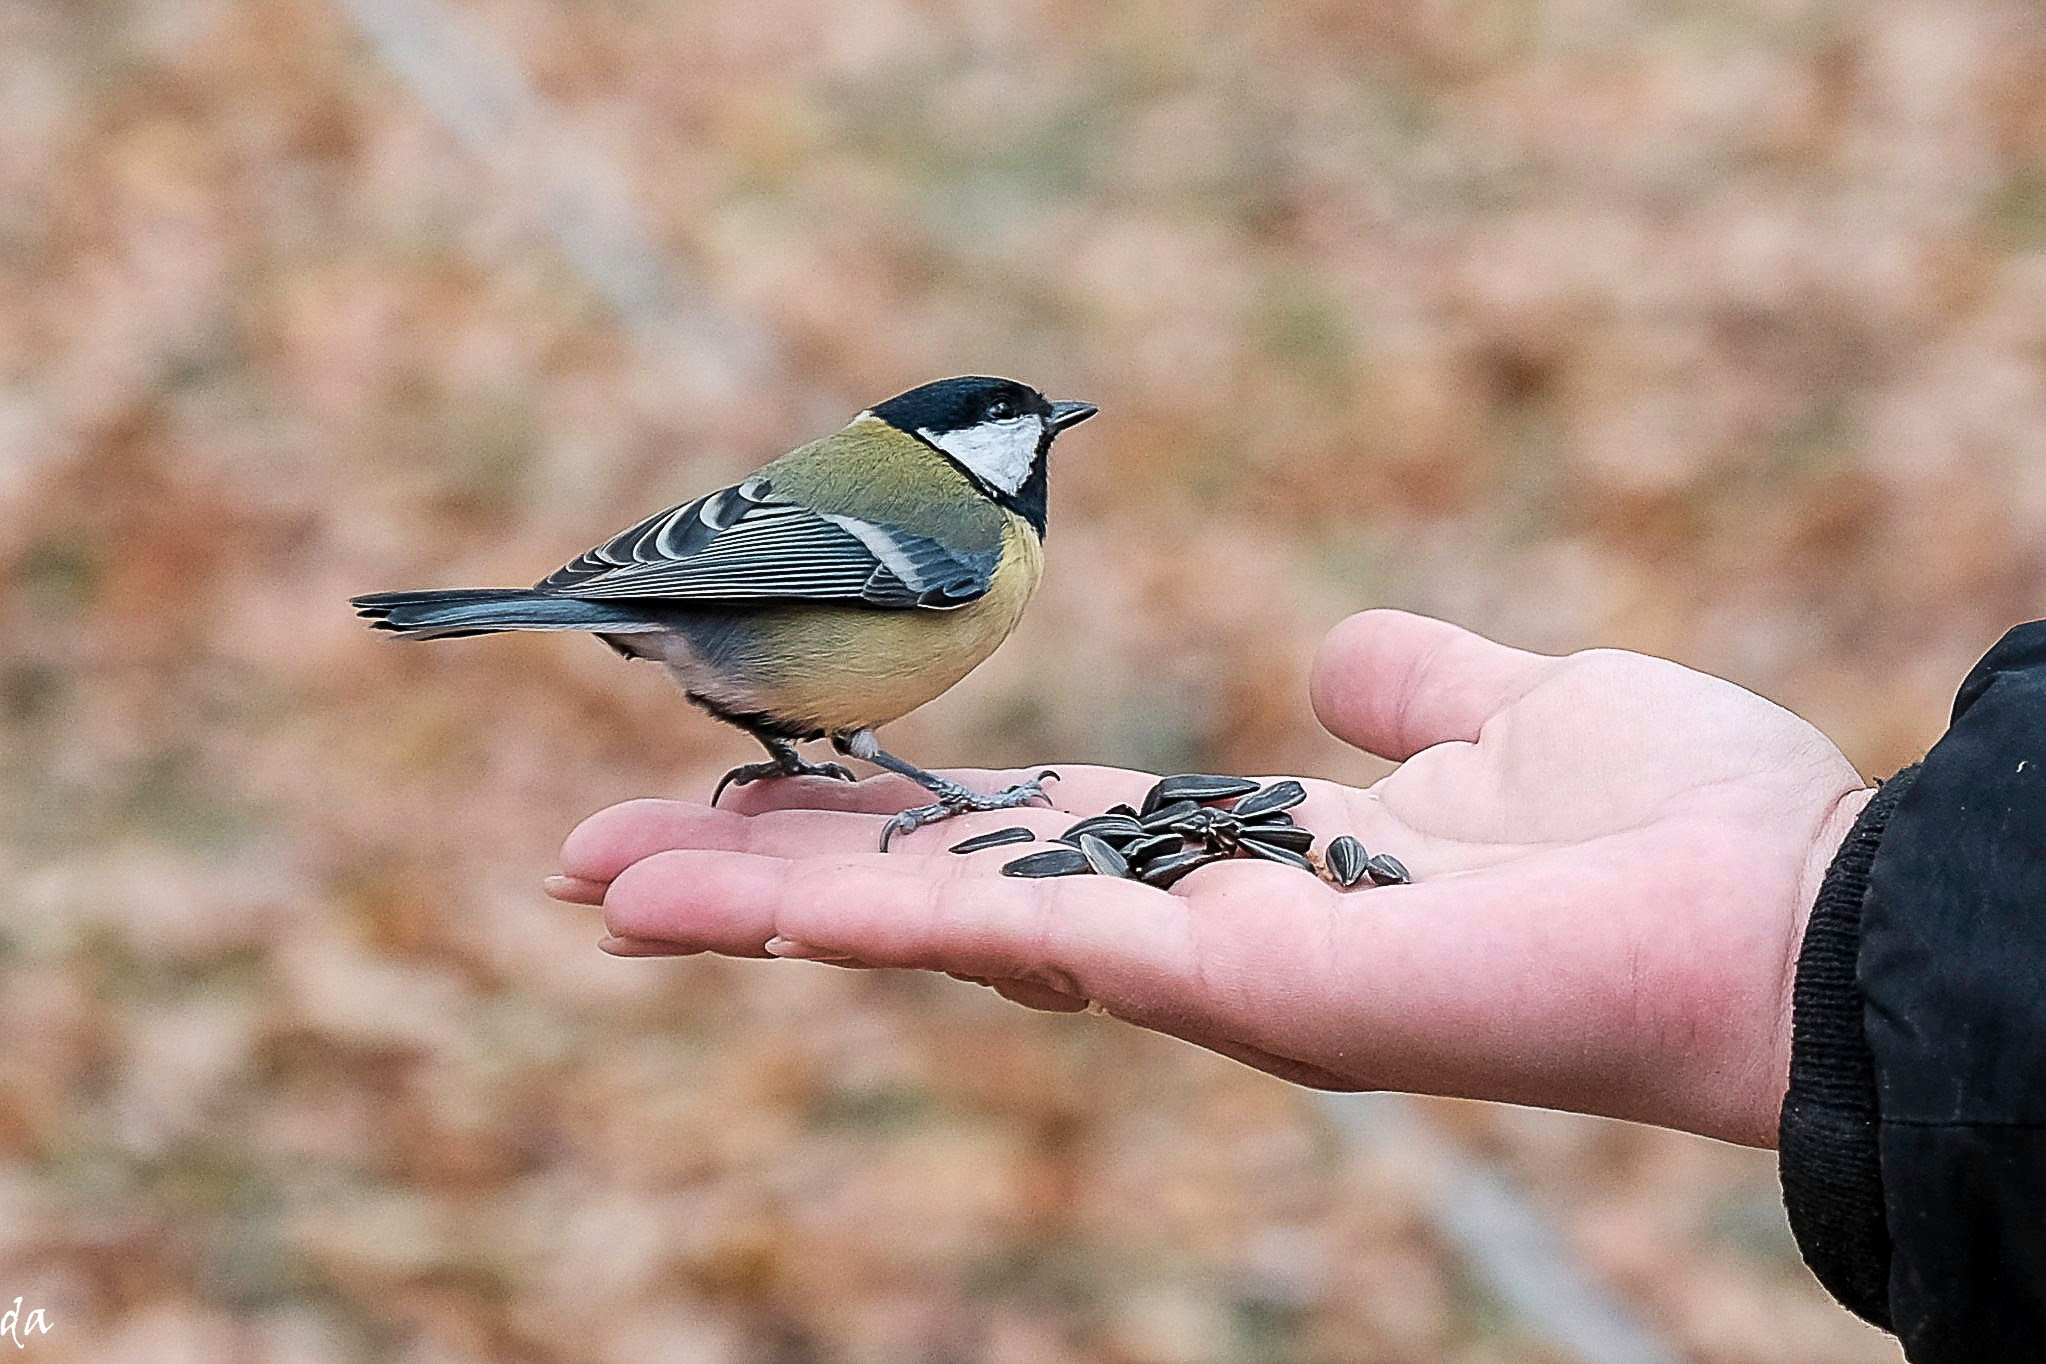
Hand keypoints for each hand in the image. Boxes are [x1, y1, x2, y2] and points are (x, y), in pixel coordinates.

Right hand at [548, 610, 1870, 1146]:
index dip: (875, 829)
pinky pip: (1019, 936)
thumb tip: (1335, 655)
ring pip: (937, 931)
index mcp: (1233, 866)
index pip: (1009, 843)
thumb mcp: (1506, 711)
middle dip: (763, 883)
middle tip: (593, 868)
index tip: (745, 806)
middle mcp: (1186, 933)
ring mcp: (1193, 970)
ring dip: (764, 908)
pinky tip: (740, 904)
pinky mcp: (1227, 980)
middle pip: (931, 897)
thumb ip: (1406, 688)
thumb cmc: (1673, 822)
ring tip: (606, 885)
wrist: (1783, 913)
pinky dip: (871, 918)